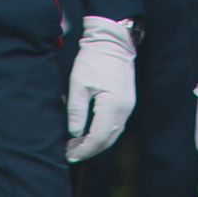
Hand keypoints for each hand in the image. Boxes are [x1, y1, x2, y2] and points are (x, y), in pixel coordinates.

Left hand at [64, 15, 135, 161]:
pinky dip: (103, 133)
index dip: (84, 149)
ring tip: (77, 144)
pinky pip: (115, 125)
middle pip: (108, 140)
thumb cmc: (93, 59)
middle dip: (89, 149)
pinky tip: (89, 132)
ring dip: (96, 142)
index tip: (69, 155)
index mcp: (113, 105)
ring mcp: (128, 107)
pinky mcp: (126, 103)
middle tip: (70, 152)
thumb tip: (74, 133)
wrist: (112, 42)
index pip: (99, 137)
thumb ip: (76, 110)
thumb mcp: (78, 83)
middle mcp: (125, 110)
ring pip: (113, 134)